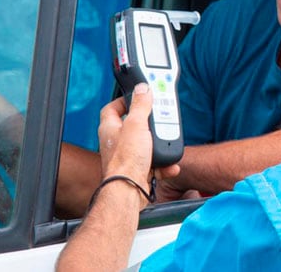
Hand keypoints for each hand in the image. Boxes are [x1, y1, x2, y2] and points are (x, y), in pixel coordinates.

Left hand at [97, 84, 179, 206]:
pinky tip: (169, 164)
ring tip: (167, 142)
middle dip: (149, 123)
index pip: (112, 108)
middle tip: (159, 119)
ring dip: (159, 145)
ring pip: (146, 145)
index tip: (137, 97)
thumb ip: (140, 105)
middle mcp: (117, 142)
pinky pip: (154, 164)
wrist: (129, 191)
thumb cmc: (126, 160)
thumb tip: (142, 88)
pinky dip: (164, 164)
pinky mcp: (138, 170)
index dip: (124, 100)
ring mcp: (128, 157)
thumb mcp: (136, 125)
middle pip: (133, 126)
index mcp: (110, 128)